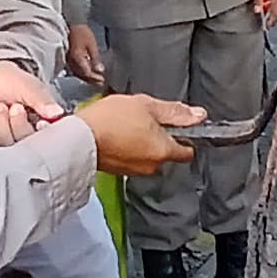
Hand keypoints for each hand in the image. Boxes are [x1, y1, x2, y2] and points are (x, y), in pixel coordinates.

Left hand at [0, 60, 64, 147]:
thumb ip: (42, 100)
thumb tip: (56, 113)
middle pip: (24, 148)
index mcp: (41, 126)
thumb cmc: (11, 82)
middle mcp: (25, 138)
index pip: (45, 141)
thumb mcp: (29, 87)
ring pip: (4, 147)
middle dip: (17, 125)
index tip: (37, 122)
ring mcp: (6, 142)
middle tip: (14, 107)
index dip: (39, 133)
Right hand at [66, 25, 106, 84]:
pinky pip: (74, 69)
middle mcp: (72, 62)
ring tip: (95, 80)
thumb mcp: (91, 44)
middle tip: (100, 83)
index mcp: (78, 58)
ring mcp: (68, 61)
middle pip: (82, 75)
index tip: (102, 80)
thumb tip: (100, 70)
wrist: (71, 24)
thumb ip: (95, 58)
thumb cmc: (82, 32)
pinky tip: (87, 73)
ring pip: (78, 74)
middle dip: (91, 80)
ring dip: (86, 78)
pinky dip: (82, 73)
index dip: (94, 78)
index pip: (86, 73)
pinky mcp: (68, 59)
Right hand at [79, 94, 204, 176]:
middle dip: (160, 138)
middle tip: (145, 119)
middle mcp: (152, 166)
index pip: (188, 152)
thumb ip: (174, 112)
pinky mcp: (118, 171)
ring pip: (148, 156)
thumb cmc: (109, 120)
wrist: (78, 138)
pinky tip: (116, 134)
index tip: (179, 127)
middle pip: (166, 153)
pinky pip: (131, 159)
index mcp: (164, 150)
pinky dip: (127, 149)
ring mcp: (134, 171)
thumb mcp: (146, 105)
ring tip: (126, 125)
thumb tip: (198, 115)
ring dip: (142, 143)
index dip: (186, 137)